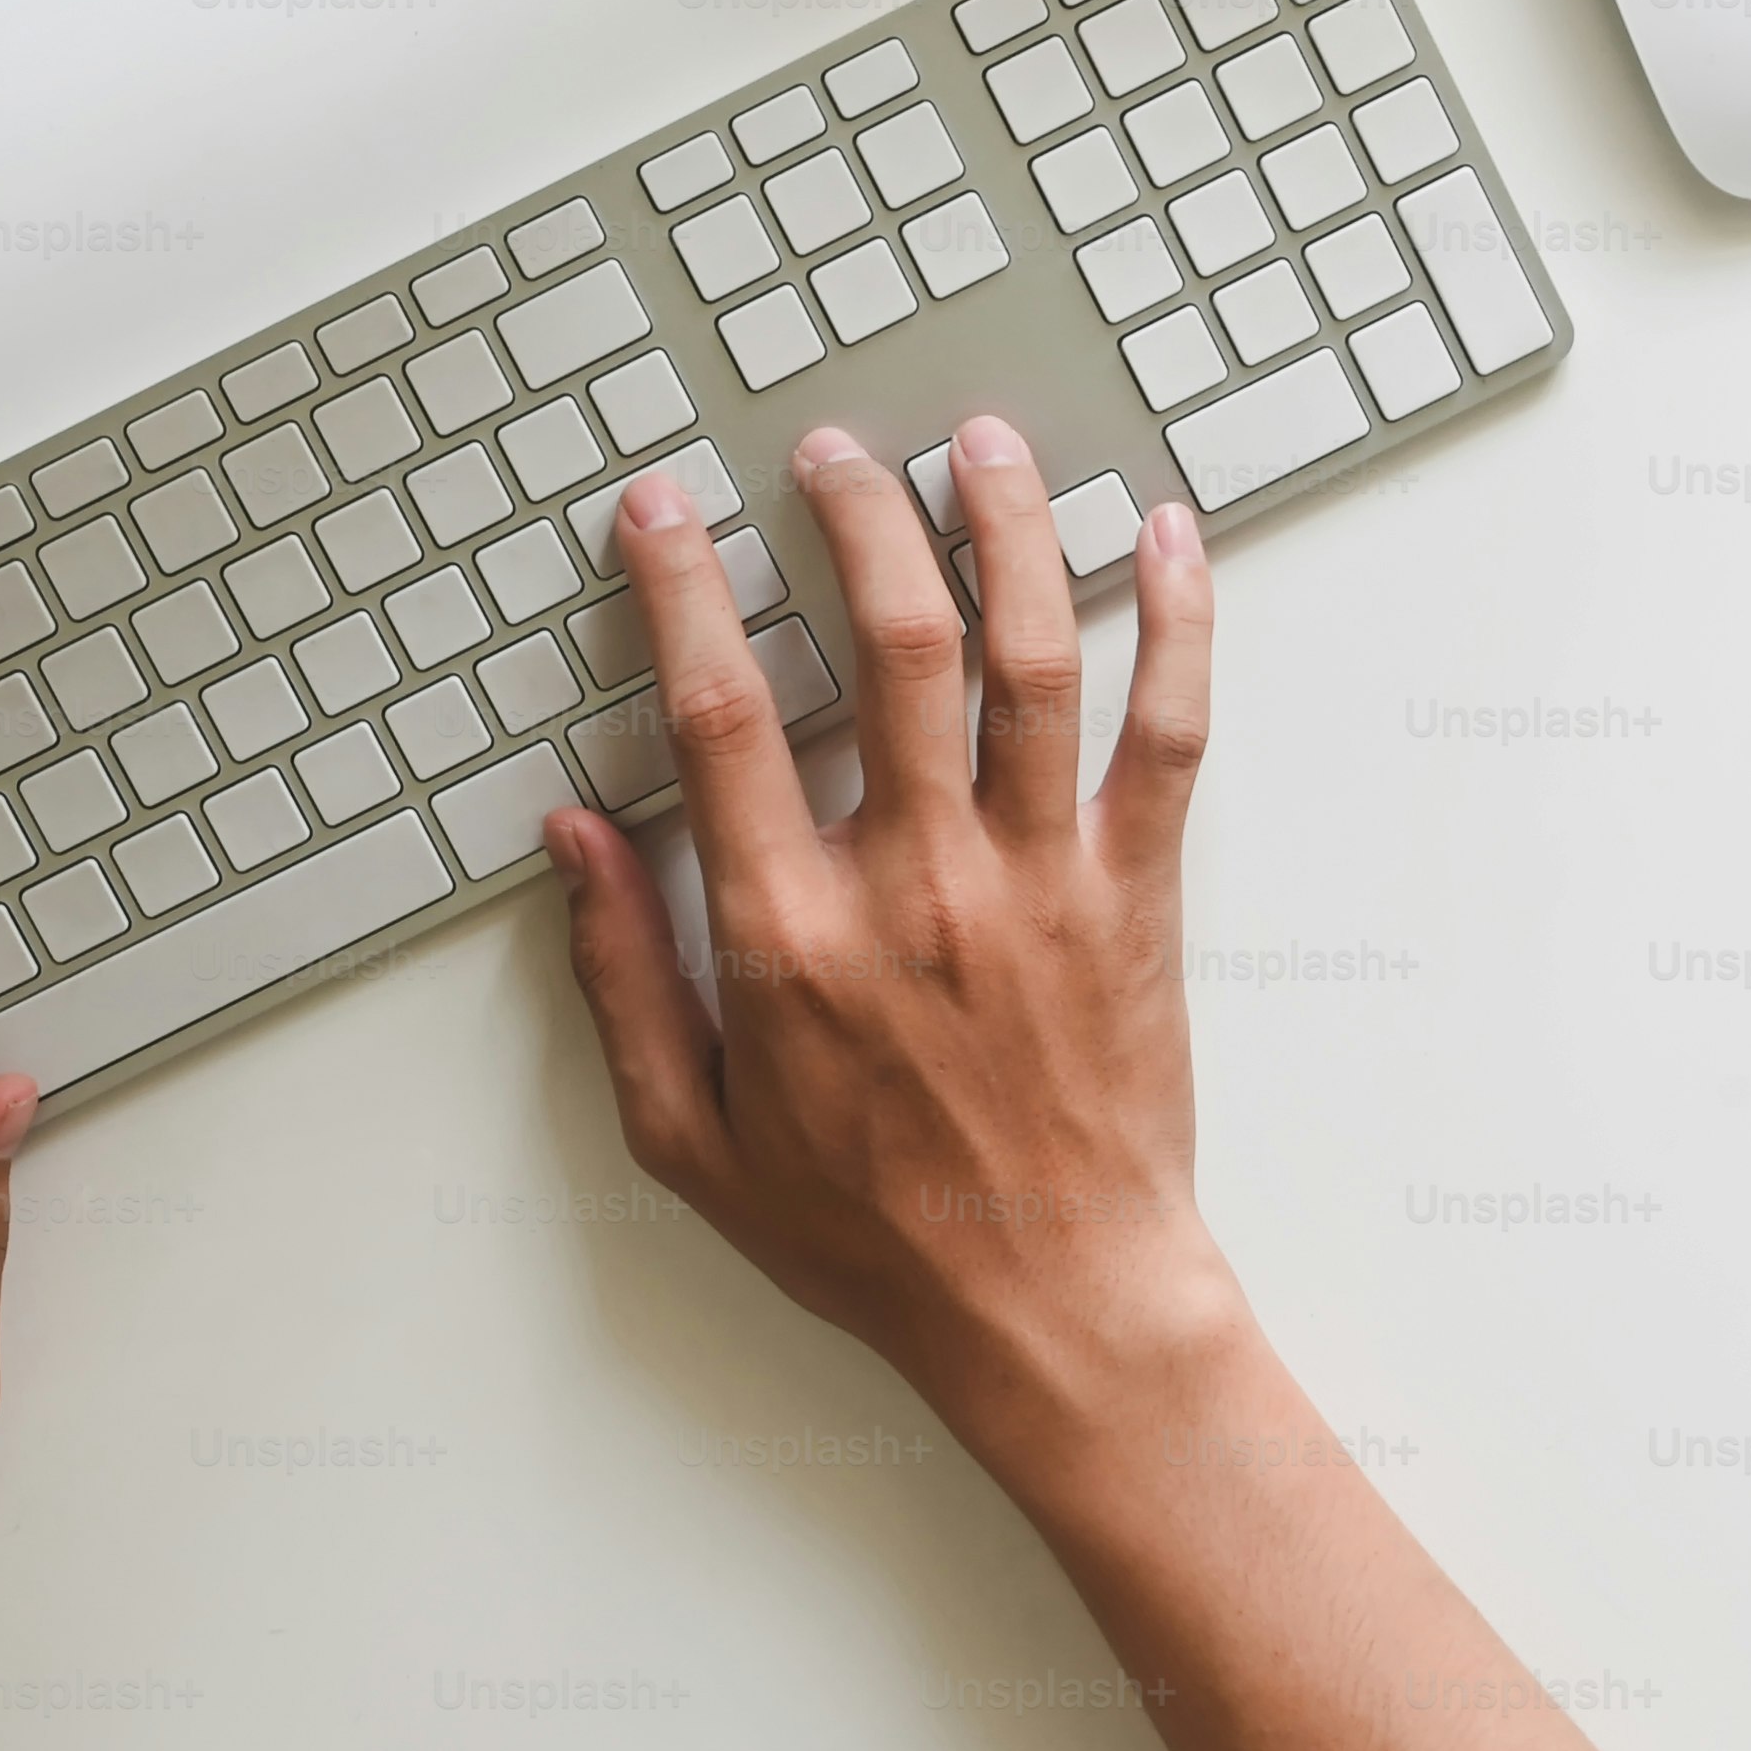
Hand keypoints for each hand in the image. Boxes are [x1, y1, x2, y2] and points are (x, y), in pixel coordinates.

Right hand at [538, 414, 1249, 1457]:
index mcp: (792, 937)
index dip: (685, 591)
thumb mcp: (687, 1137)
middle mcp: (919, 885)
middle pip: (894, 646)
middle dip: (857, 517)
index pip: (724, 718)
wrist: (1054, 1309)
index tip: (664, 508)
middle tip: (832, 451)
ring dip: (1008, 528)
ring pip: (1033, 656)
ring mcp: (1040, 880)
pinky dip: (1177, 624)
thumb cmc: (872, 1238)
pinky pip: (1168, 732)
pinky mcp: (1138, 895)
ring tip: (984, 442)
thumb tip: (573, 835)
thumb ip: (619, 974)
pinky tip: (1167, 535)